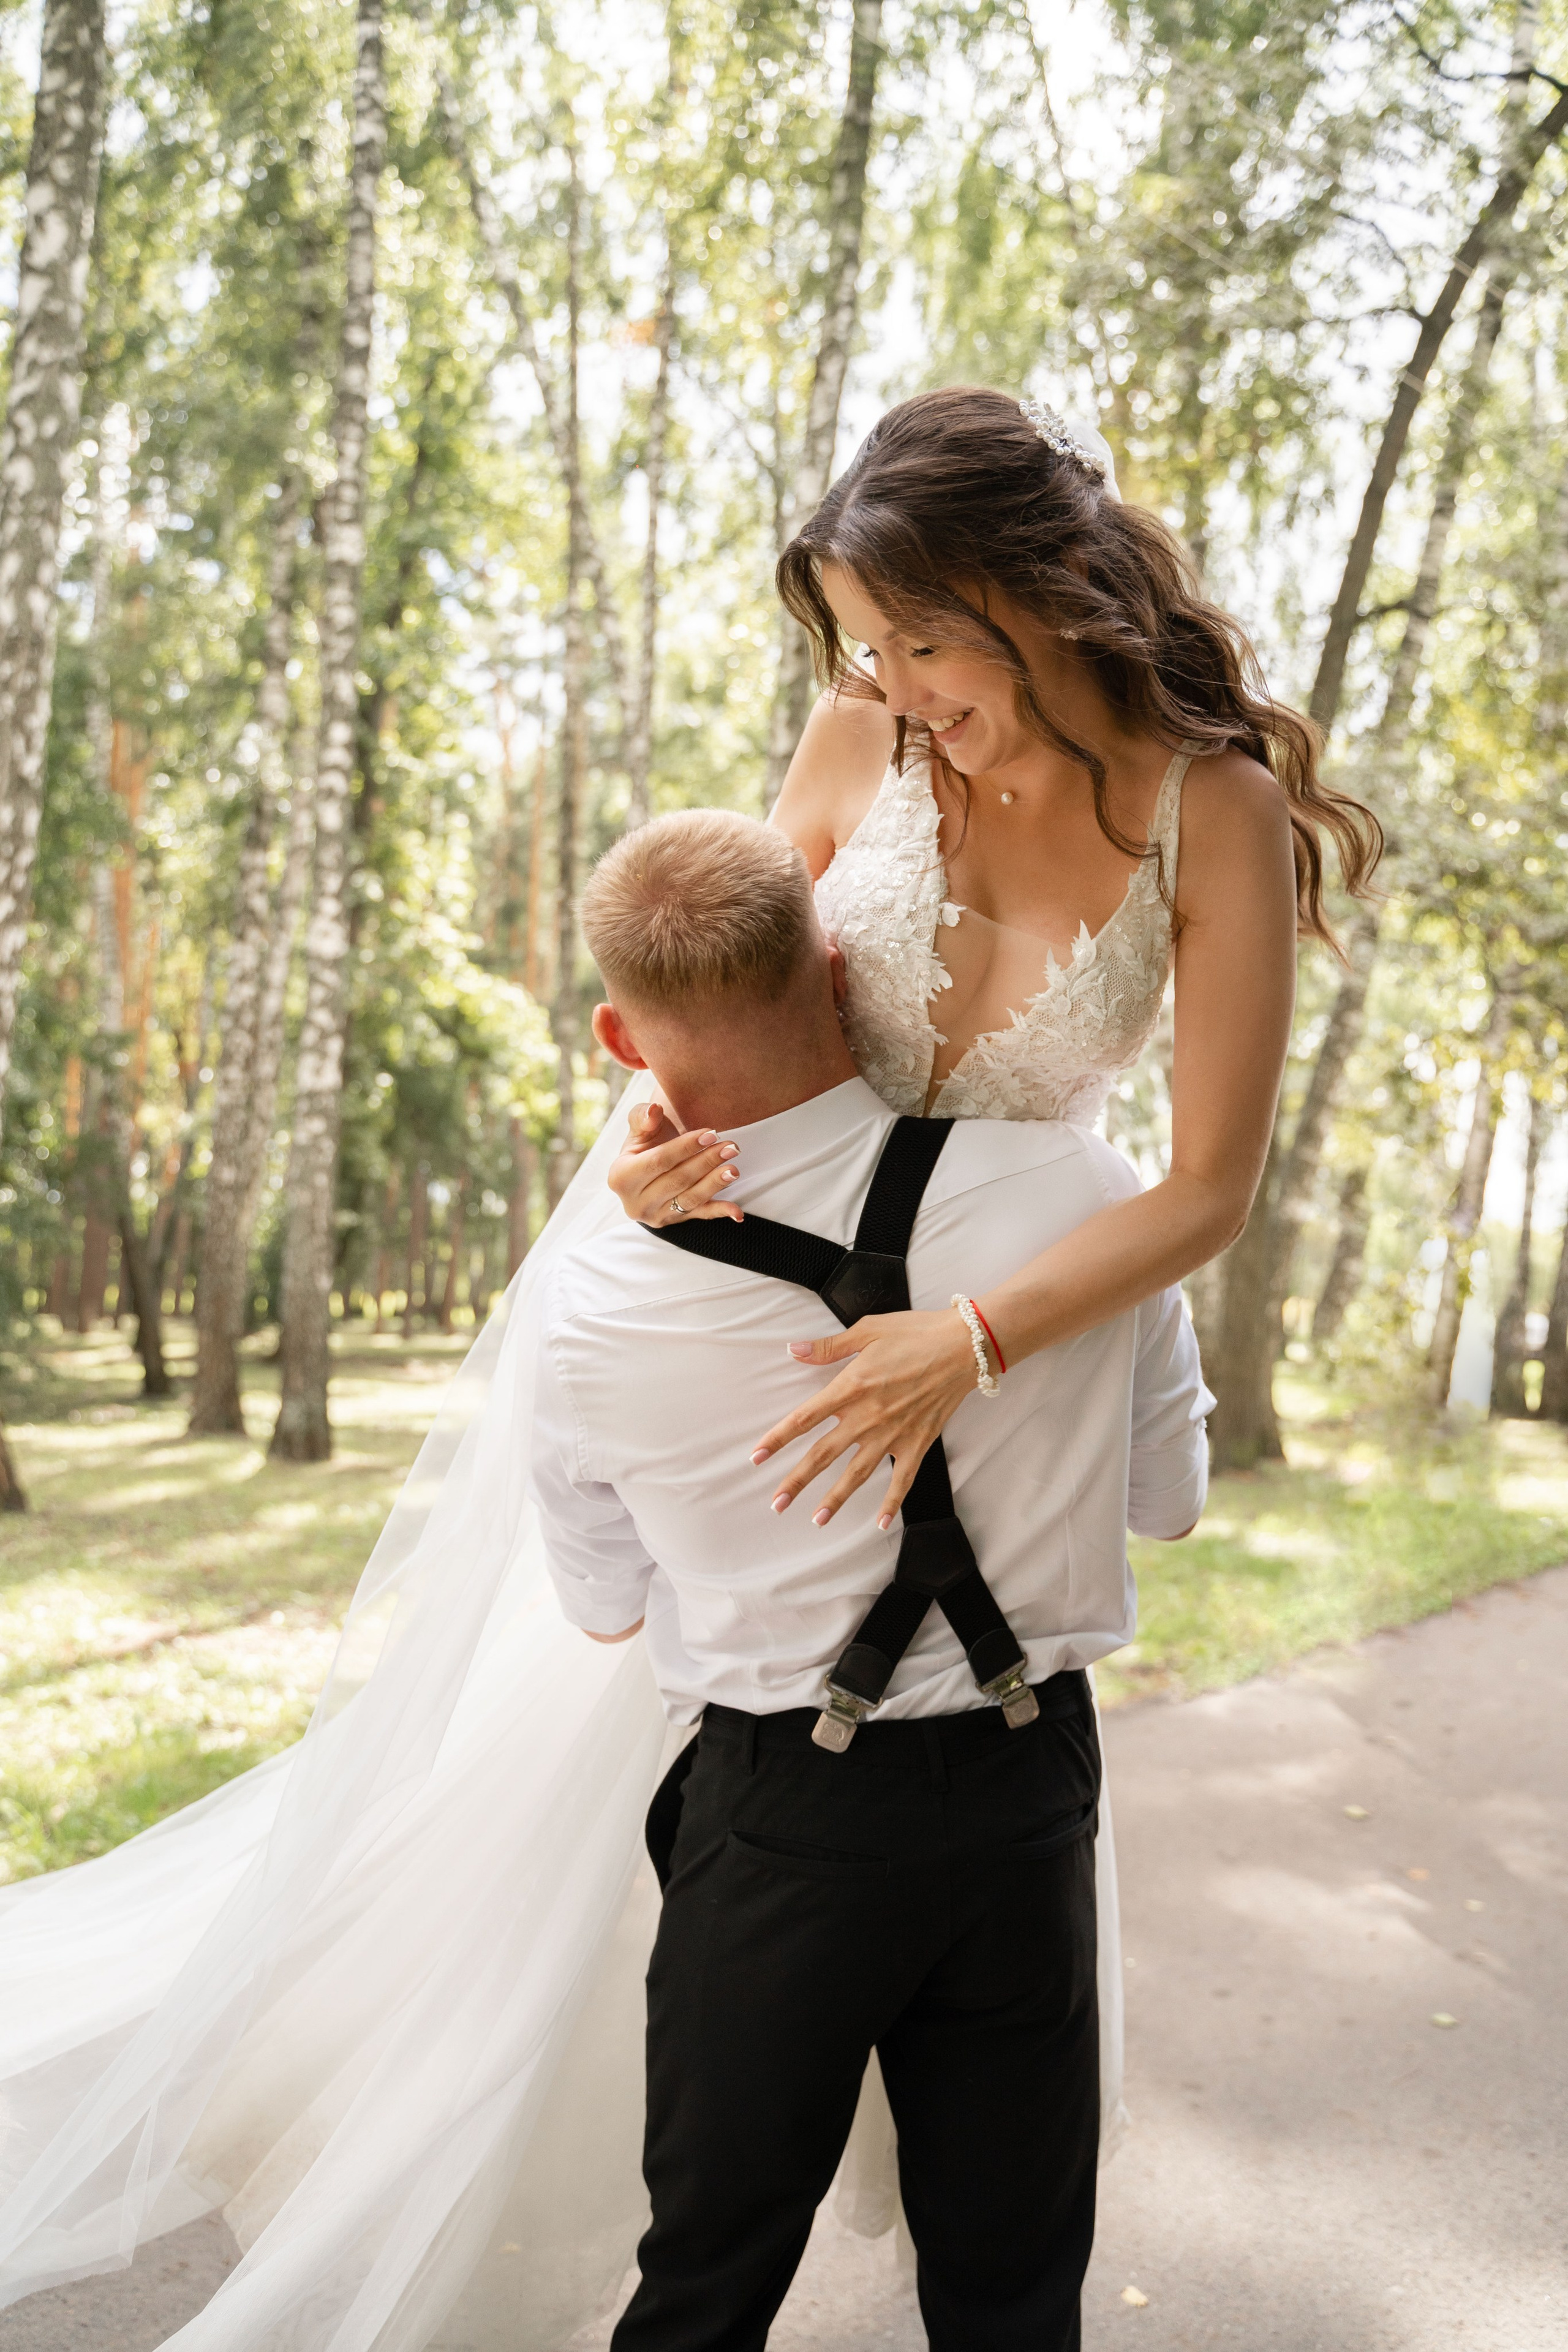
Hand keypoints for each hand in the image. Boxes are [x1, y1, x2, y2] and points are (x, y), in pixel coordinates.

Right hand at [607, 1099, 741, 1225]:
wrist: (649, 1166)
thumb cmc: (646, 1143)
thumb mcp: (639, 1127)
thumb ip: (643, 1116)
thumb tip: (654, 1111)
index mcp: (620, 1177)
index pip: (659, 1161)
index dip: (686, 1147)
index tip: (711, 1134)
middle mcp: (634, 1202)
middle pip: (677, 1181)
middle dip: (706, 1162)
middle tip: (731, 1147)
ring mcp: (654, 1216)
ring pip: (689, 1199)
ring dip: (715, 1184)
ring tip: (734, 1168)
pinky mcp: (672, 1222)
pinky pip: (699, 1216)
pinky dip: (720, 1213)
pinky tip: (737, 1212)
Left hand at [751, 1307, 977, 1526]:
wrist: (964, 1347)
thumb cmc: (916, 1333)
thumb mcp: (867, 1330)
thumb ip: (829, 1347)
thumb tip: (793, 1350)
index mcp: (850, 1387)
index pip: (804, 1419)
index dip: (777, 1439)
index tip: (756, 1457)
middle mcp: (867, 1417)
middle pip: (823, 1455)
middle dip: (797, 1481)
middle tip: (776, 1503)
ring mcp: (893, 1434)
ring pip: (857, 1474)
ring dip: (835, 1499)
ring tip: (817, 1520)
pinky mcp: (918, 1443)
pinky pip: (902, 1480)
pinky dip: (892, 1503)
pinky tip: (881, 1523)